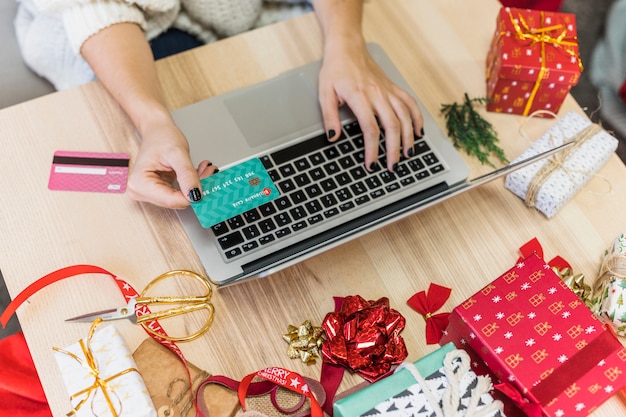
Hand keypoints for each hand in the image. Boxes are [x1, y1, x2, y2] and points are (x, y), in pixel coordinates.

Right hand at [126, 120, 216, 208]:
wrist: (157, 130)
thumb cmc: (161, 137)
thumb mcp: (177, 153)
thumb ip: (187, 175)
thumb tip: (195, 195)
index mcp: (140, 183)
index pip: (172, 201)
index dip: (192, 194)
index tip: (207, 181)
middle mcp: (140, 191)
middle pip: (176, 200)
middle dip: (195, 188)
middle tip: (208, 171)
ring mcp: (148, 192)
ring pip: (180, 198)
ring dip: (194, 185)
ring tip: (203, 169)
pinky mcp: (158, 191)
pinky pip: (179, 194)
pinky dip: (190, 184)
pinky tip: (197, 173)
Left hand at [318, 41, 423, 171]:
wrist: (347, 47)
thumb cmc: (335, 70)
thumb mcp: (324, 93)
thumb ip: (329, 117)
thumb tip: (333, 137)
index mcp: (360, 97)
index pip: (370, 128)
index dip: (372, 149)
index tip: (371, 164)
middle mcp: (378, 94)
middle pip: (392, 126)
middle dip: (394, 149)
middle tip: (392, 167)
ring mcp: (388, 91)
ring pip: (405, 116)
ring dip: (409, 138)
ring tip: (407, 155)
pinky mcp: (394, 88)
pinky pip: (410, 104)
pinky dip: (417, 118)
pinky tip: (419, 132)